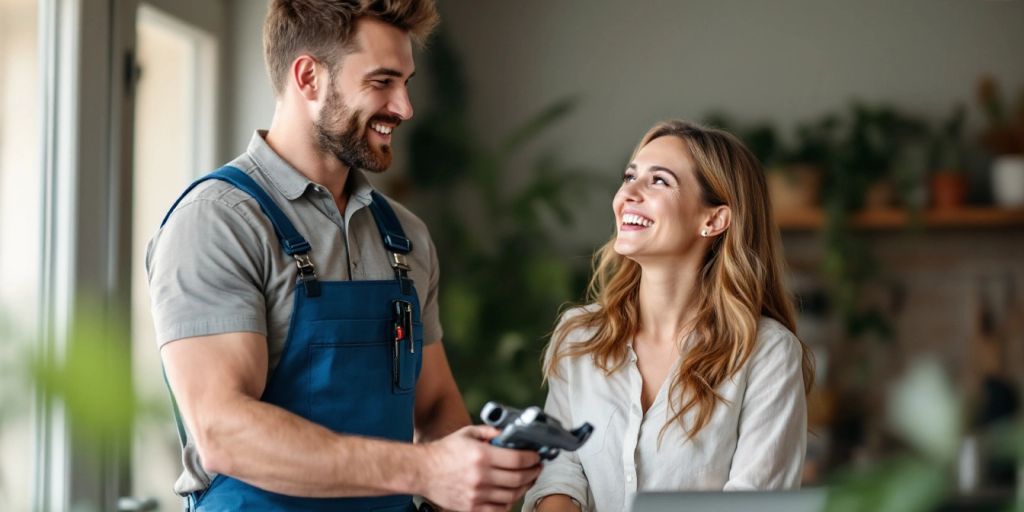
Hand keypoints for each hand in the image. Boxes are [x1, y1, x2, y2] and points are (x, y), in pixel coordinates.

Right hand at [420, 425, 541, 510]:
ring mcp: (477, 495)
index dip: (532, 458)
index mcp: (481, 456)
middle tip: (536, 467)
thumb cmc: (444, 451)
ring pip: (512, 495)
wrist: (421, 471)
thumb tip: (509, 433)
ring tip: (527, 480)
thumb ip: (490, 431)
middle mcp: (481, 476)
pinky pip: (499, 509)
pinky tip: (511, 494)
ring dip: (524, 487)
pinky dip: (509, 502)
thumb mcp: (467, 433)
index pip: (518, 459)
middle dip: (532, 472)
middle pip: (518, 478)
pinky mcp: (472, 507)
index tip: (536, 456)